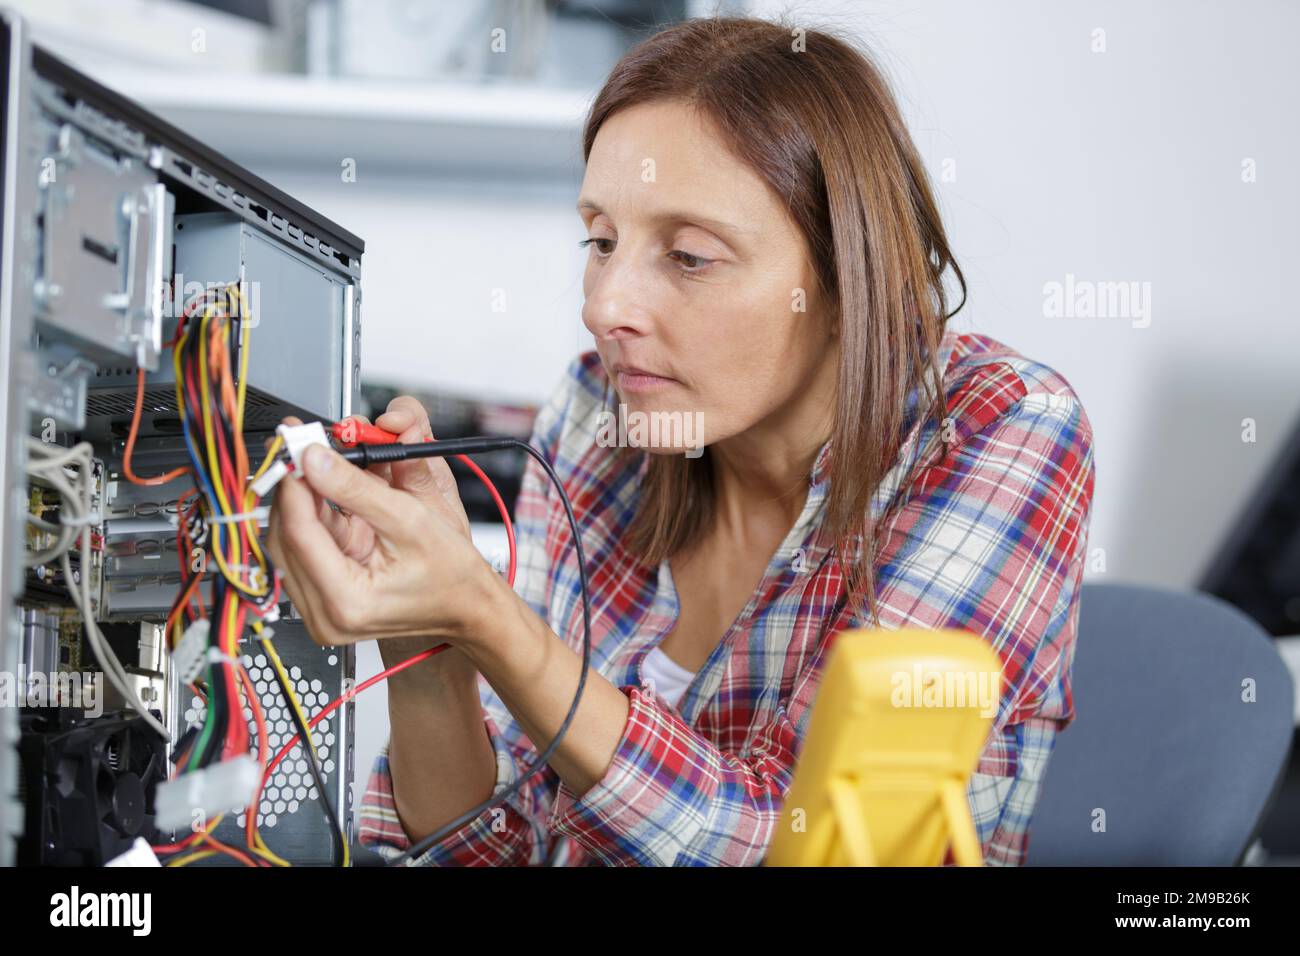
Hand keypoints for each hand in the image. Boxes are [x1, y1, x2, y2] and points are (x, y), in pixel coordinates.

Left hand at [265, 401, 495, 648]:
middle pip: (285, 537)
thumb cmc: (451, 574)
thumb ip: (357, 487)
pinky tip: (325, 492)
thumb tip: (315, 459)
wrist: (467, 604)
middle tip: (305, 449)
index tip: (299, 448)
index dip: (296, 483)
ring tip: (319, 465)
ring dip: (301, 499)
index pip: (299, 532)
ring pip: (289, 541)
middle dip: (294, 488)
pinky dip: (312, 515)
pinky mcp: (324, 598)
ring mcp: (322, 610)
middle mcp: (326, 616)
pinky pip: (304, 548)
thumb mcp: (410, 518)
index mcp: (347, 603)